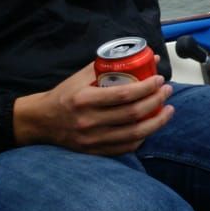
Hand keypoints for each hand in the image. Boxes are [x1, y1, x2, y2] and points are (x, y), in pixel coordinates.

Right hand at [12, 58, 172, 155]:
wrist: (40, 121)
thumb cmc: (65, 95)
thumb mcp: (82, 76)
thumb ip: (113, 66)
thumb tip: (149, 58)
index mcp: (84, 100)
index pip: (124, 94)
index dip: (147, 87)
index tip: (159, 79)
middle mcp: (88, 121)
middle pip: (132, 114)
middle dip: (156, 101)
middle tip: (167, 91)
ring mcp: (91, 140)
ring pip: (134, 134)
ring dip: (157, 121)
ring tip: (169, 109)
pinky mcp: (94, 152)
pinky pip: (125, 148)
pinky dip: (142, 137)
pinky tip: (151, 126)